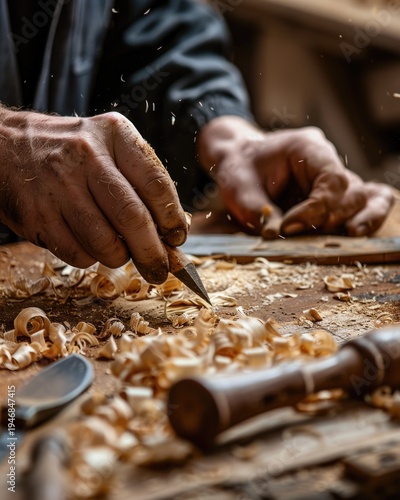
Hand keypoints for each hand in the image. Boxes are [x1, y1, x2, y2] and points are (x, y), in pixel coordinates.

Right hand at [0, 109, 187, 282]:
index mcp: (114, 135)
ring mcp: (59, 186)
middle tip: (160, 269)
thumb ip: (141, 183)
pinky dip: (90, 259)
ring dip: (119, 258)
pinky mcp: (37, 214)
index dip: (172, 219)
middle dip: (152, 252)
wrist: (6, 146)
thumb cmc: (71, 153)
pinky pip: (76, 254)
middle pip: (132, 217)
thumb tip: (173, 233)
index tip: (177, 238)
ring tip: (120, 254)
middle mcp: (86, 155)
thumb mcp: (109, 148)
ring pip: (104, 241)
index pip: (156, 183)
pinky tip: (89, 245)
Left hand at [198, 116, 392, 237]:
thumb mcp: (239, 188)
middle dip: (330, 219)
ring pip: (362, 202)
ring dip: (347, 224)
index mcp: (307, 147)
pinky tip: (351, 235)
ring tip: (324, 243)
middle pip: (353, 193)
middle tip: (297, 233)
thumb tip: (276, 236)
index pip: (331, 178)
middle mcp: (327, 161)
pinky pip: (361, 205)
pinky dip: (363, 220)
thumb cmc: (239, 169)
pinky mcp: (332, 196)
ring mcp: (333, 178)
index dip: (317, 208)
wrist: (238, 162)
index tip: (288, 226)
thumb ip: (257, 211)